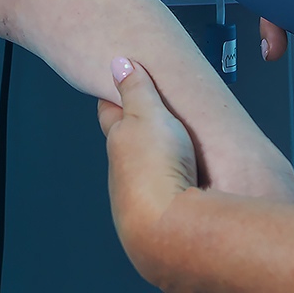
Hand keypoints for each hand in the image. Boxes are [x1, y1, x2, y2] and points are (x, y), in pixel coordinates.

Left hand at [98, 57, 199, 281]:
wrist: (167, 230)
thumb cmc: (157, 169)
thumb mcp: (149, 114)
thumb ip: (137, 89)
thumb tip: (119, 63)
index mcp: (119, 139)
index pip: (110, 113)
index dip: (112, 98)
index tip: (114, 86)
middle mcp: (121, 171)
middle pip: (124, 146)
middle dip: (132, 135)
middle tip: (148, 121)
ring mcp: (135, 199)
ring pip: (140, 176)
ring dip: (152, 167)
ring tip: (171, 159)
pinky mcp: (156, 220)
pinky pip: (161, 198)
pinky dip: (167, 191)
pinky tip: (182, 191)